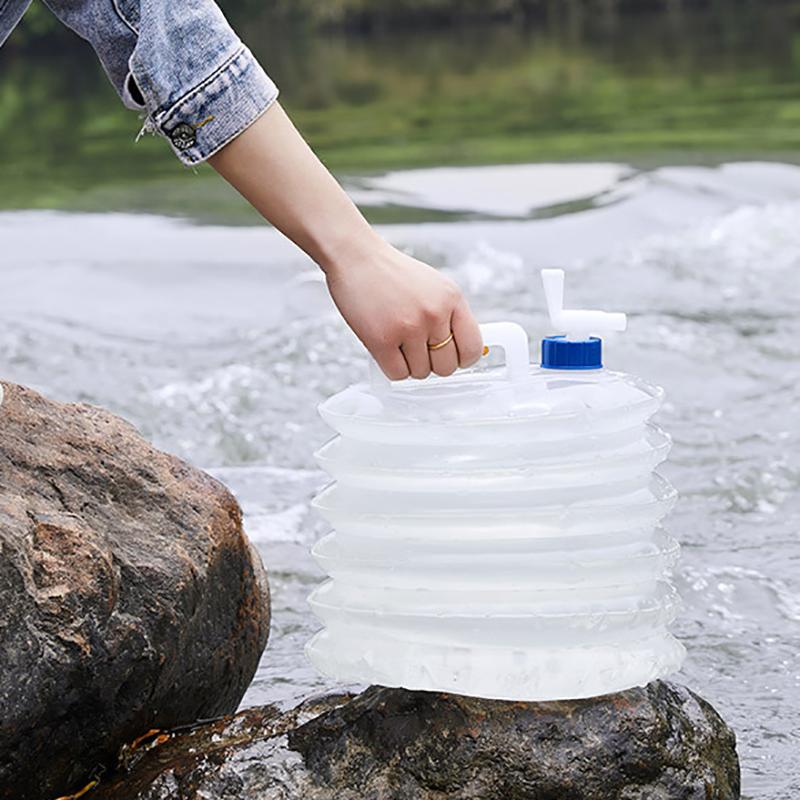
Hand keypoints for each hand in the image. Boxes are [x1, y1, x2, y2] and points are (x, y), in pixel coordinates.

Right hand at [208, 104, 481, 378]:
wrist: (344, 246)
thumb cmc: (385, 267)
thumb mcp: (427, 282)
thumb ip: (447, 312)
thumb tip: (467, 350)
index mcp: (451, 296)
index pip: (472, 349)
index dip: (457, 356)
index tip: (444, 352)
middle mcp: (435, 311)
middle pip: (446, 368)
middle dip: (429, 363)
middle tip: (411, 344)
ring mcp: (410, 326)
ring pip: (419, 374)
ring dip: (404, 363)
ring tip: (391, 337)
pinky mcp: (381, 339)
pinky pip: (395, 375)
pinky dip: (386, 366)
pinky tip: (377, 343)